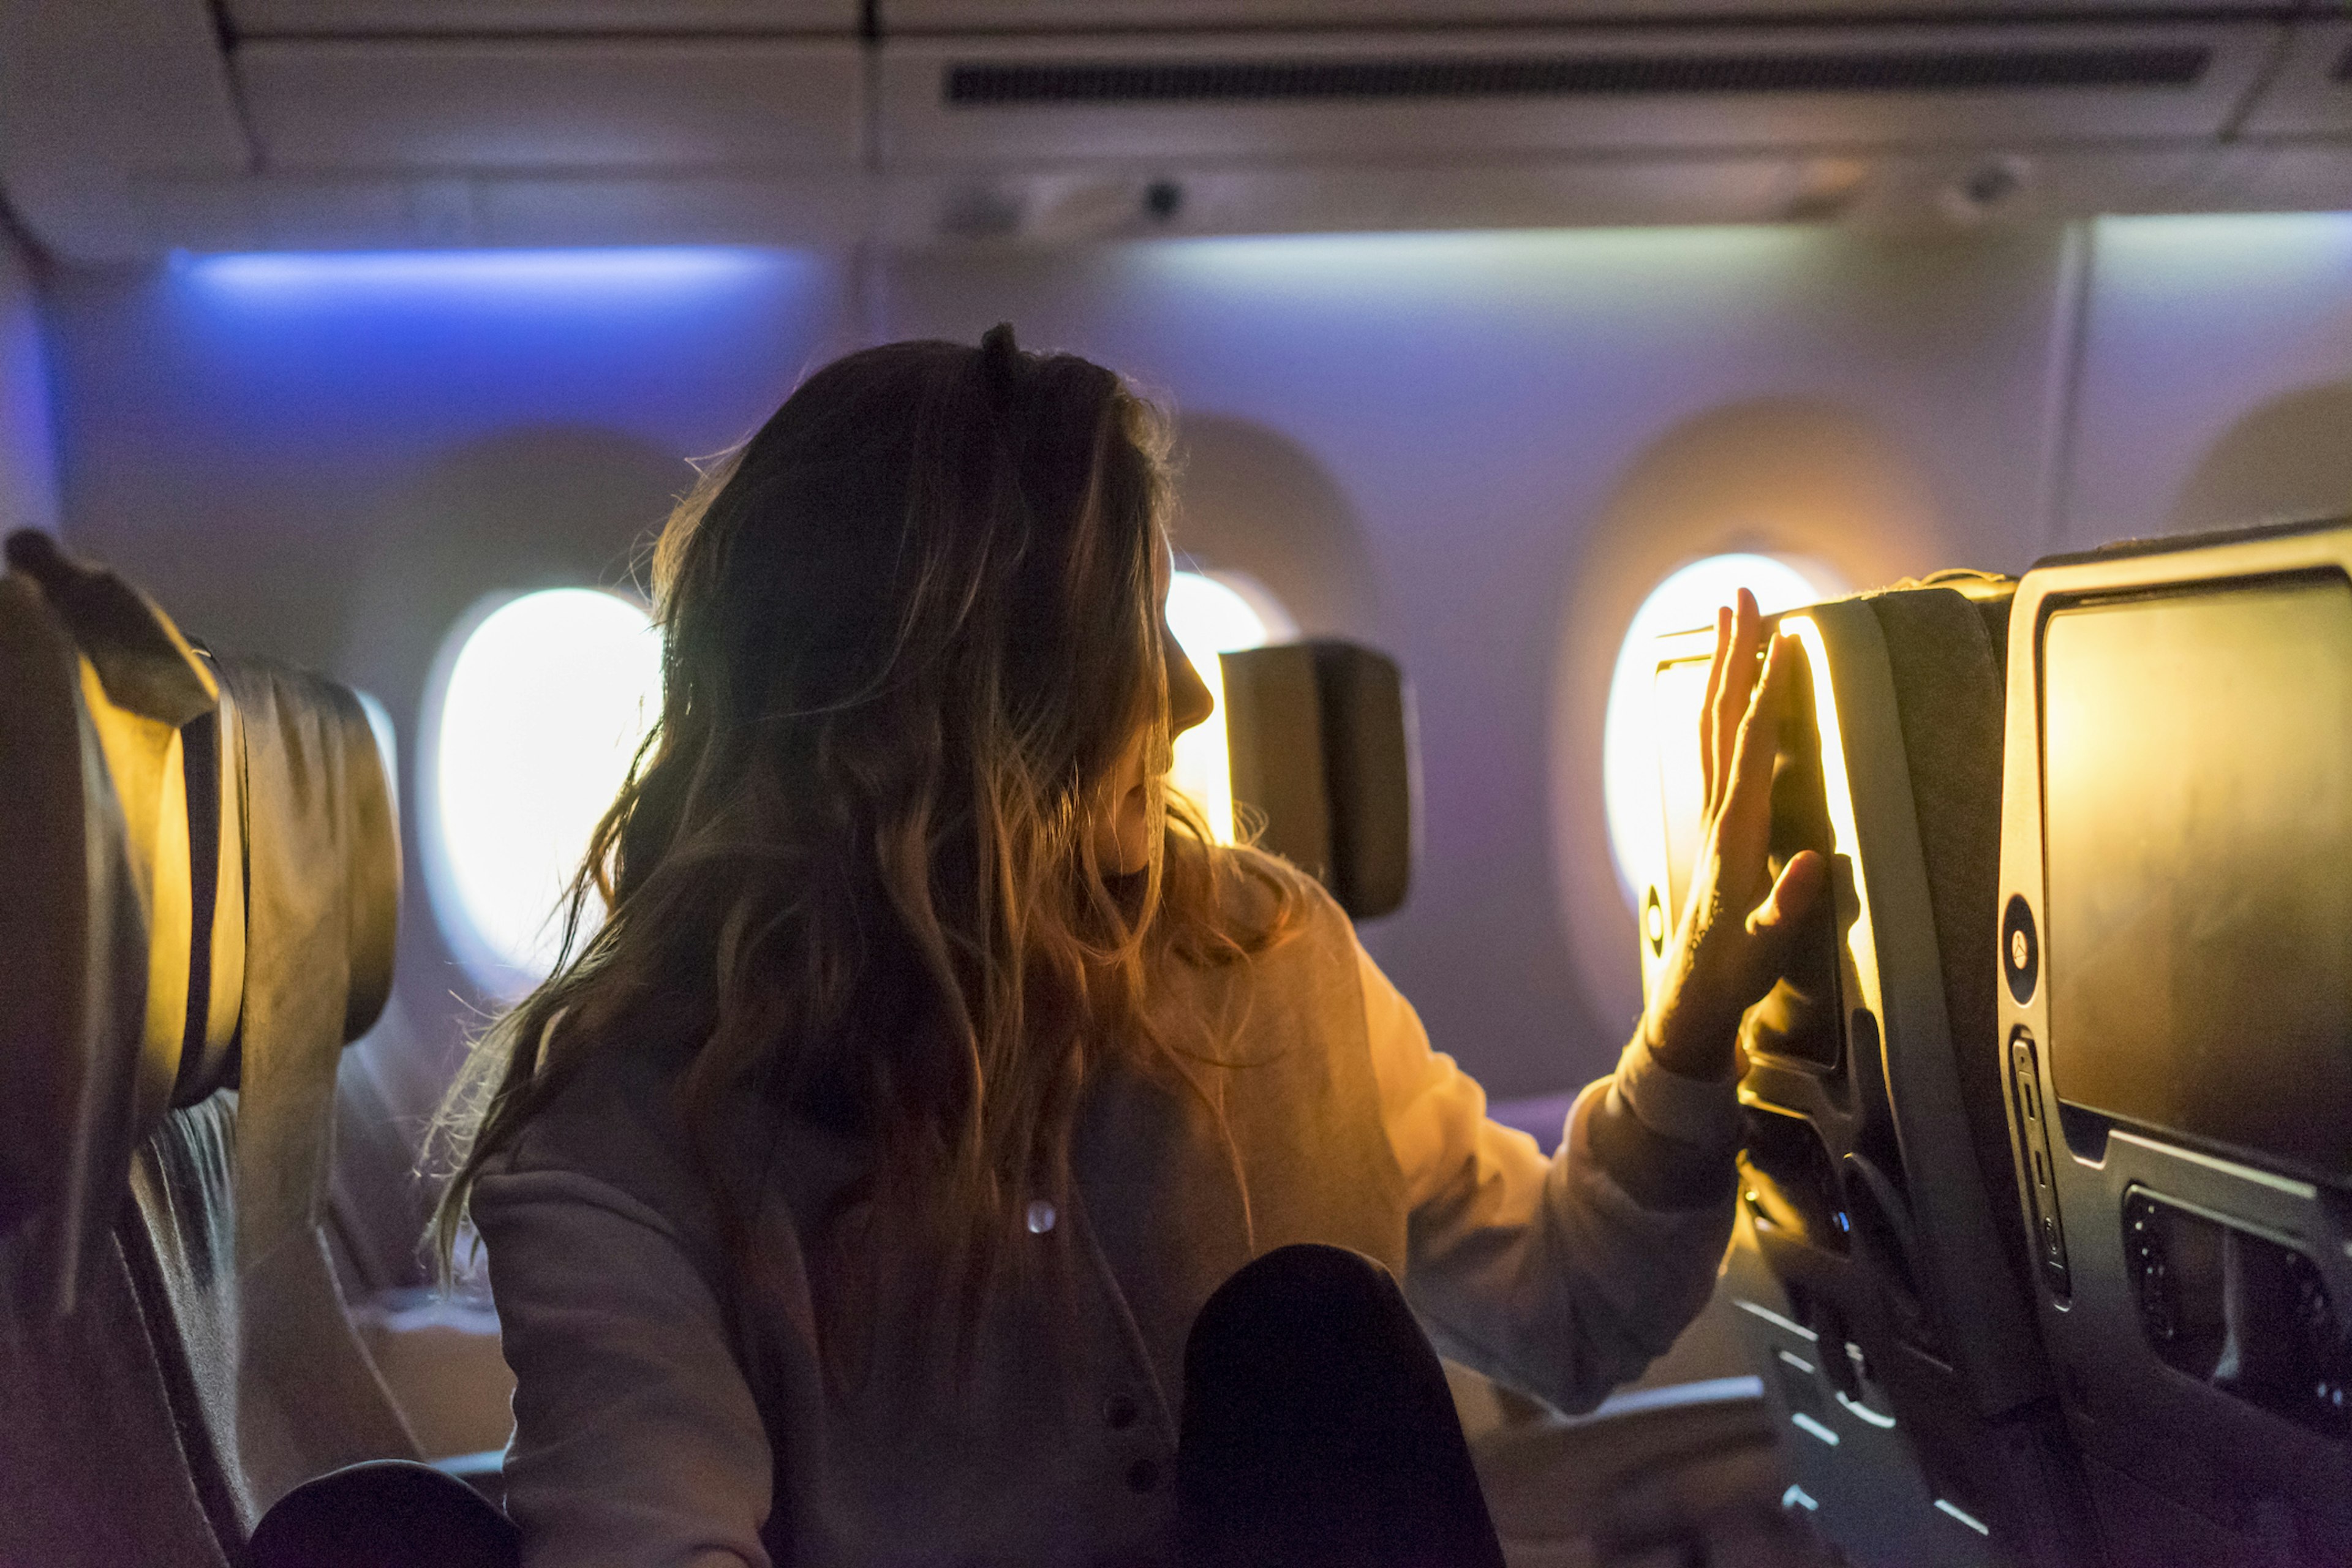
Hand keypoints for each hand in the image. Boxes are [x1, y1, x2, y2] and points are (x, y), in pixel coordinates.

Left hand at [1641, 589, 1828, 1079]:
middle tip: (1741, 595)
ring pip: (1713, 723)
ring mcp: (1713, 812)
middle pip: (1723, 716)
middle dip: (1734, 653)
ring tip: (1729, 616)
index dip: (1768, 691)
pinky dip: (1722, 703)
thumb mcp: (1767, 947)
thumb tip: (1811, 864)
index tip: (1783, 640)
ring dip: (1723, 667)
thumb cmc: (1735, 971)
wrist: (1694, 993)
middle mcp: (1718, 811)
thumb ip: (1790, 908)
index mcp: (1737, 832)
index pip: (1751, 746)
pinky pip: (1715, 745)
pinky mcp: (1715, 820)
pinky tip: (1726, 686)